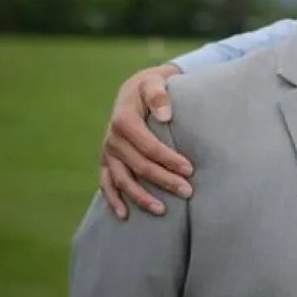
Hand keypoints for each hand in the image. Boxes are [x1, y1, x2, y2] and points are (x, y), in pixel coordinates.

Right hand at [99, 63, 193, 218]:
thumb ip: (159, 94)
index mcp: (124, 120)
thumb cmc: (151, 85)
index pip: (149, 147)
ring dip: (141, 197)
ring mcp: (108, 152)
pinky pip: (106, 184)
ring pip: (122, 180)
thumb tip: (166, 115)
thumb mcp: (155, 80)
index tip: (190, 169)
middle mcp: (112, 139)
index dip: (169, 160)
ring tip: (162, 211)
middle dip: (164, 181)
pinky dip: (113, 200)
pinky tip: (124, 216)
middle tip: (188, 192)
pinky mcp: (106, 161)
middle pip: (139, 166)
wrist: (134, 89)